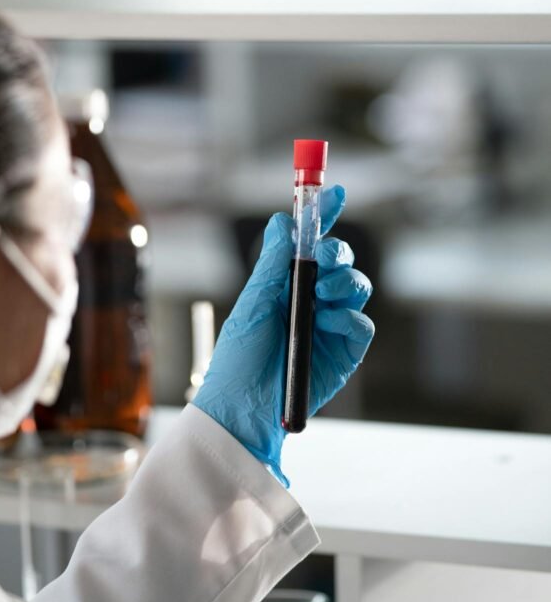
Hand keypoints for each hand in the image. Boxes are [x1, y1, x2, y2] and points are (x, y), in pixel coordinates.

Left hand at [192, 185, 373, 485]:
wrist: (245, 409)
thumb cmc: (239, 358)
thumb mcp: (253, 303)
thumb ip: (272, 262)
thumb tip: (281, 219)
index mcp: (284, 284)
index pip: (309, 243)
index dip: (324, 216)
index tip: (335, 192)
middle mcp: (310, 300)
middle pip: (339, 260)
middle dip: (337, 252)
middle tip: (324, 261)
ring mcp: (330, 325)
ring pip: (355, 286)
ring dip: (343, 283)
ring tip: (321, 299)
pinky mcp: (345, 352)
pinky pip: (362, 323)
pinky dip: (349, 317)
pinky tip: (328, 323)